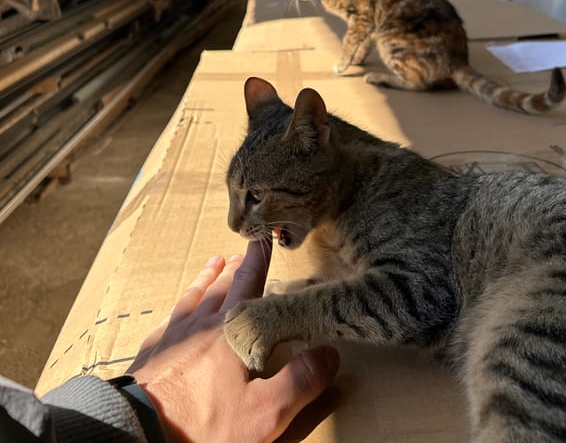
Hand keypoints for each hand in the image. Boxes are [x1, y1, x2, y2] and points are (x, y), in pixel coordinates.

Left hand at [129, 239, 339, 442]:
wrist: (137, 432)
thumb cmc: (203, 424)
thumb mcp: (263, 412)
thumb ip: (299, 381)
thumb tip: (331, 352)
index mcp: (231, 331)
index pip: (249, 285)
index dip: (258, 261)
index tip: (264, 237)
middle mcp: (201, 324)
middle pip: (222, 287)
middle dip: (235, 267)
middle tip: (243, 250)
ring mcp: (173, 336)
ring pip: (194, 297)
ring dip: (207, 279)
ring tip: (214, 263)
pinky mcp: (151, 353)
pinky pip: (169, 319)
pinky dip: (179, 306)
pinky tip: (176, 310)